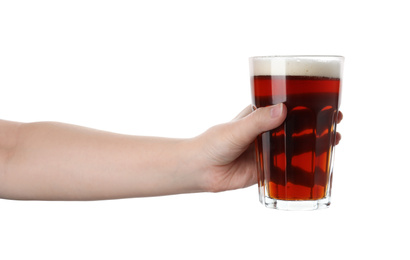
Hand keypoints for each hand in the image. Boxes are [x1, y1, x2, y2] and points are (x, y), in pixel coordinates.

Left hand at [194, 104, 341, 192]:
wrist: (200, 170)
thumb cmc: (213, 143)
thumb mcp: (237, 129)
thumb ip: (258, 121)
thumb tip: (282, 109)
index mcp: (259, 116)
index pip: (288, 106)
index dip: (306, 103)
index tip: (326, 100)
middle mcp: (267, 132)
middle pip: (297, 126)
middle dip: (317, 123)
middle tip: (337, 121)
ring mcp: (268, 151)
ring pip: (296, 146)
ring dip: (315, 143)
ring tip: (335, 140)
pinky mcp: (267, 170)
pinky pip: (289, 168)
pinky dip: (304, 167)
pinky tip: (319, 167)